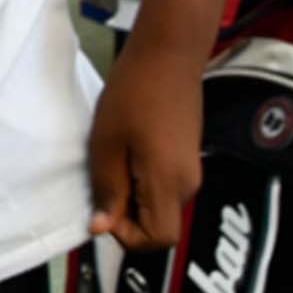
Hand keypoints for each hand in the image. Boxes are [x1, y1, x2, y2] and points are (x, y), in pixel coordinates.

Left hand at [88, 40, 204, 250]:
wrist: (168, 53)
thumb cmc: (133, 93)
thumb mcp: (107, 143)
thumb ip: (107, 189)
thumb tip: (102, 228)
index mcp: (168, 184)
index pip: (158, 240)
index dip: (127, 234)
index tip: (105, 205)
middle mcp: (187, 184)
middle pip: (160, 225)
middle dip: (128, 213)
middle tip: (105, 176)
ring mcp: (191, 169)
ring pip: (161, 205)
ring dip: (134, 194)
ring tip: (115, 157)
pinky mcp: (188, 155)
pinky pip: (166, 185)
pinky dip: (144, 180)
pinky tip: (129, 148)